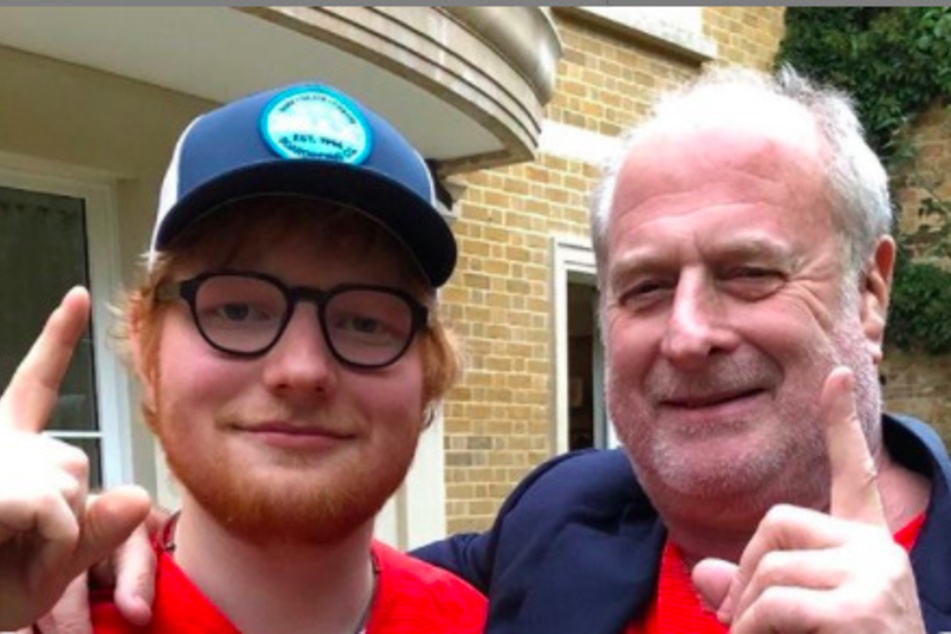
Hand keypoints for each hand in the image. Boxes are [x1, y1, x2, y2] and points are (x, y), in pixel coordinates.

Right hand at [0, 287, 150, 629]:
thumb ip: (98, 531)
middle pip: (79, 467)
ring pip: (73, 491)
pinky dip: (49, 551)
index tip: (77, 294)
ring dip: (55, 540)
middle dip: (64, 521)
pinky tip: (8, 551)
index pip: (35, 384)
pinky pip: (60, 516)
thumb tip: (140, 494)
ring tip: (2, 551)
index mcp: (6, 446)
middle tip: (10, 549)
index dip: (57, 338)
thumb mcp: (52, 564)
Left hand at [692, 367, 924, 632]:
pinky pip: (775, 601)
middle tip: (745, 625)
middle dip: (747, 576)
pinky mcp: (865, 604)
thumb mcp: (788, 622)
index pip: (854, 475)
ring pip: (769, 567)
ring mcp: (877, 574)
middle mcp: (878, 551)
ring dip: (746, 617)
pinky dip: (752, 631)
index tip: (840, 375)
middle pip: (776, 523)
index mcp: (865, 548)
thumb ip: (755, 590)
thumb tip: (709, 575)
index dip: (841, 424)